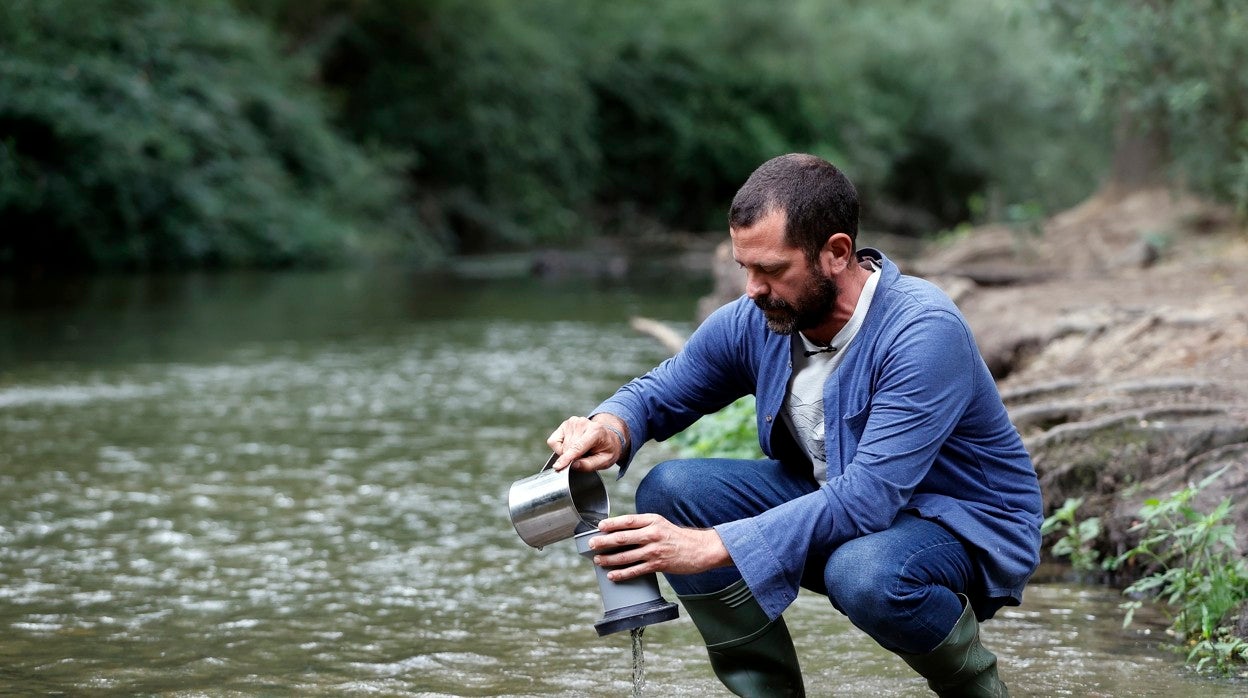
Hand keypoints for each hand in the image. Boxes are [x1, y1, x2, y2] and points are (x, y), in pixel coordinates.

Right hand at [547, 415, 624, 471]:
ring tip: (580, 451)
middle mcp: (582, 423)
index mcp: (595, 431)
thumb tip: (573, 465)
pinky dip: (559, 448)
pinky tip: (571, 446)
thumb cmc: (606, 450)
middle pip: (568, 449)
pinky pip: (553, 441)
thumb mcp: (605, 461)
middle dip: (572, 459)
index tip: (557, 467)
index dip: (567, 458)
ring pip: (560, 446)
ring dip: (567, 453)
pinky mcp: (565, 424)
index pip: (577, 447)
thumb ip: (589, 465)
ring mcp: (572, 422)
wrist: (608, 437)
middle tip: (583, 458)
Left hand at [586, 513, 731, 581]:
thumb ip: (642, 526)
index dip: (611, 524)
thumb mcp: (660, 524)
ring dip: (609, 559)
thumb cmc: (677, 536)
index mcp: (652, 520)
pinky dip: (621, 574)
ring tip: (598, 560)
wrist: (699, 549)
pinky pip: (635, 570)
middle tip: (591, 544)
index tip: (599, 526)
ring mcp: (654, 550)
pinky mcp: (658, 565)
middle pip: (622, 538)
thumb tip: (619, 531)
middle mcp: (652, 534)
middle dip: (603, 542)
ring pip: (625, 556)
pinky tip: (612, 575)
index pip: (627, 520)